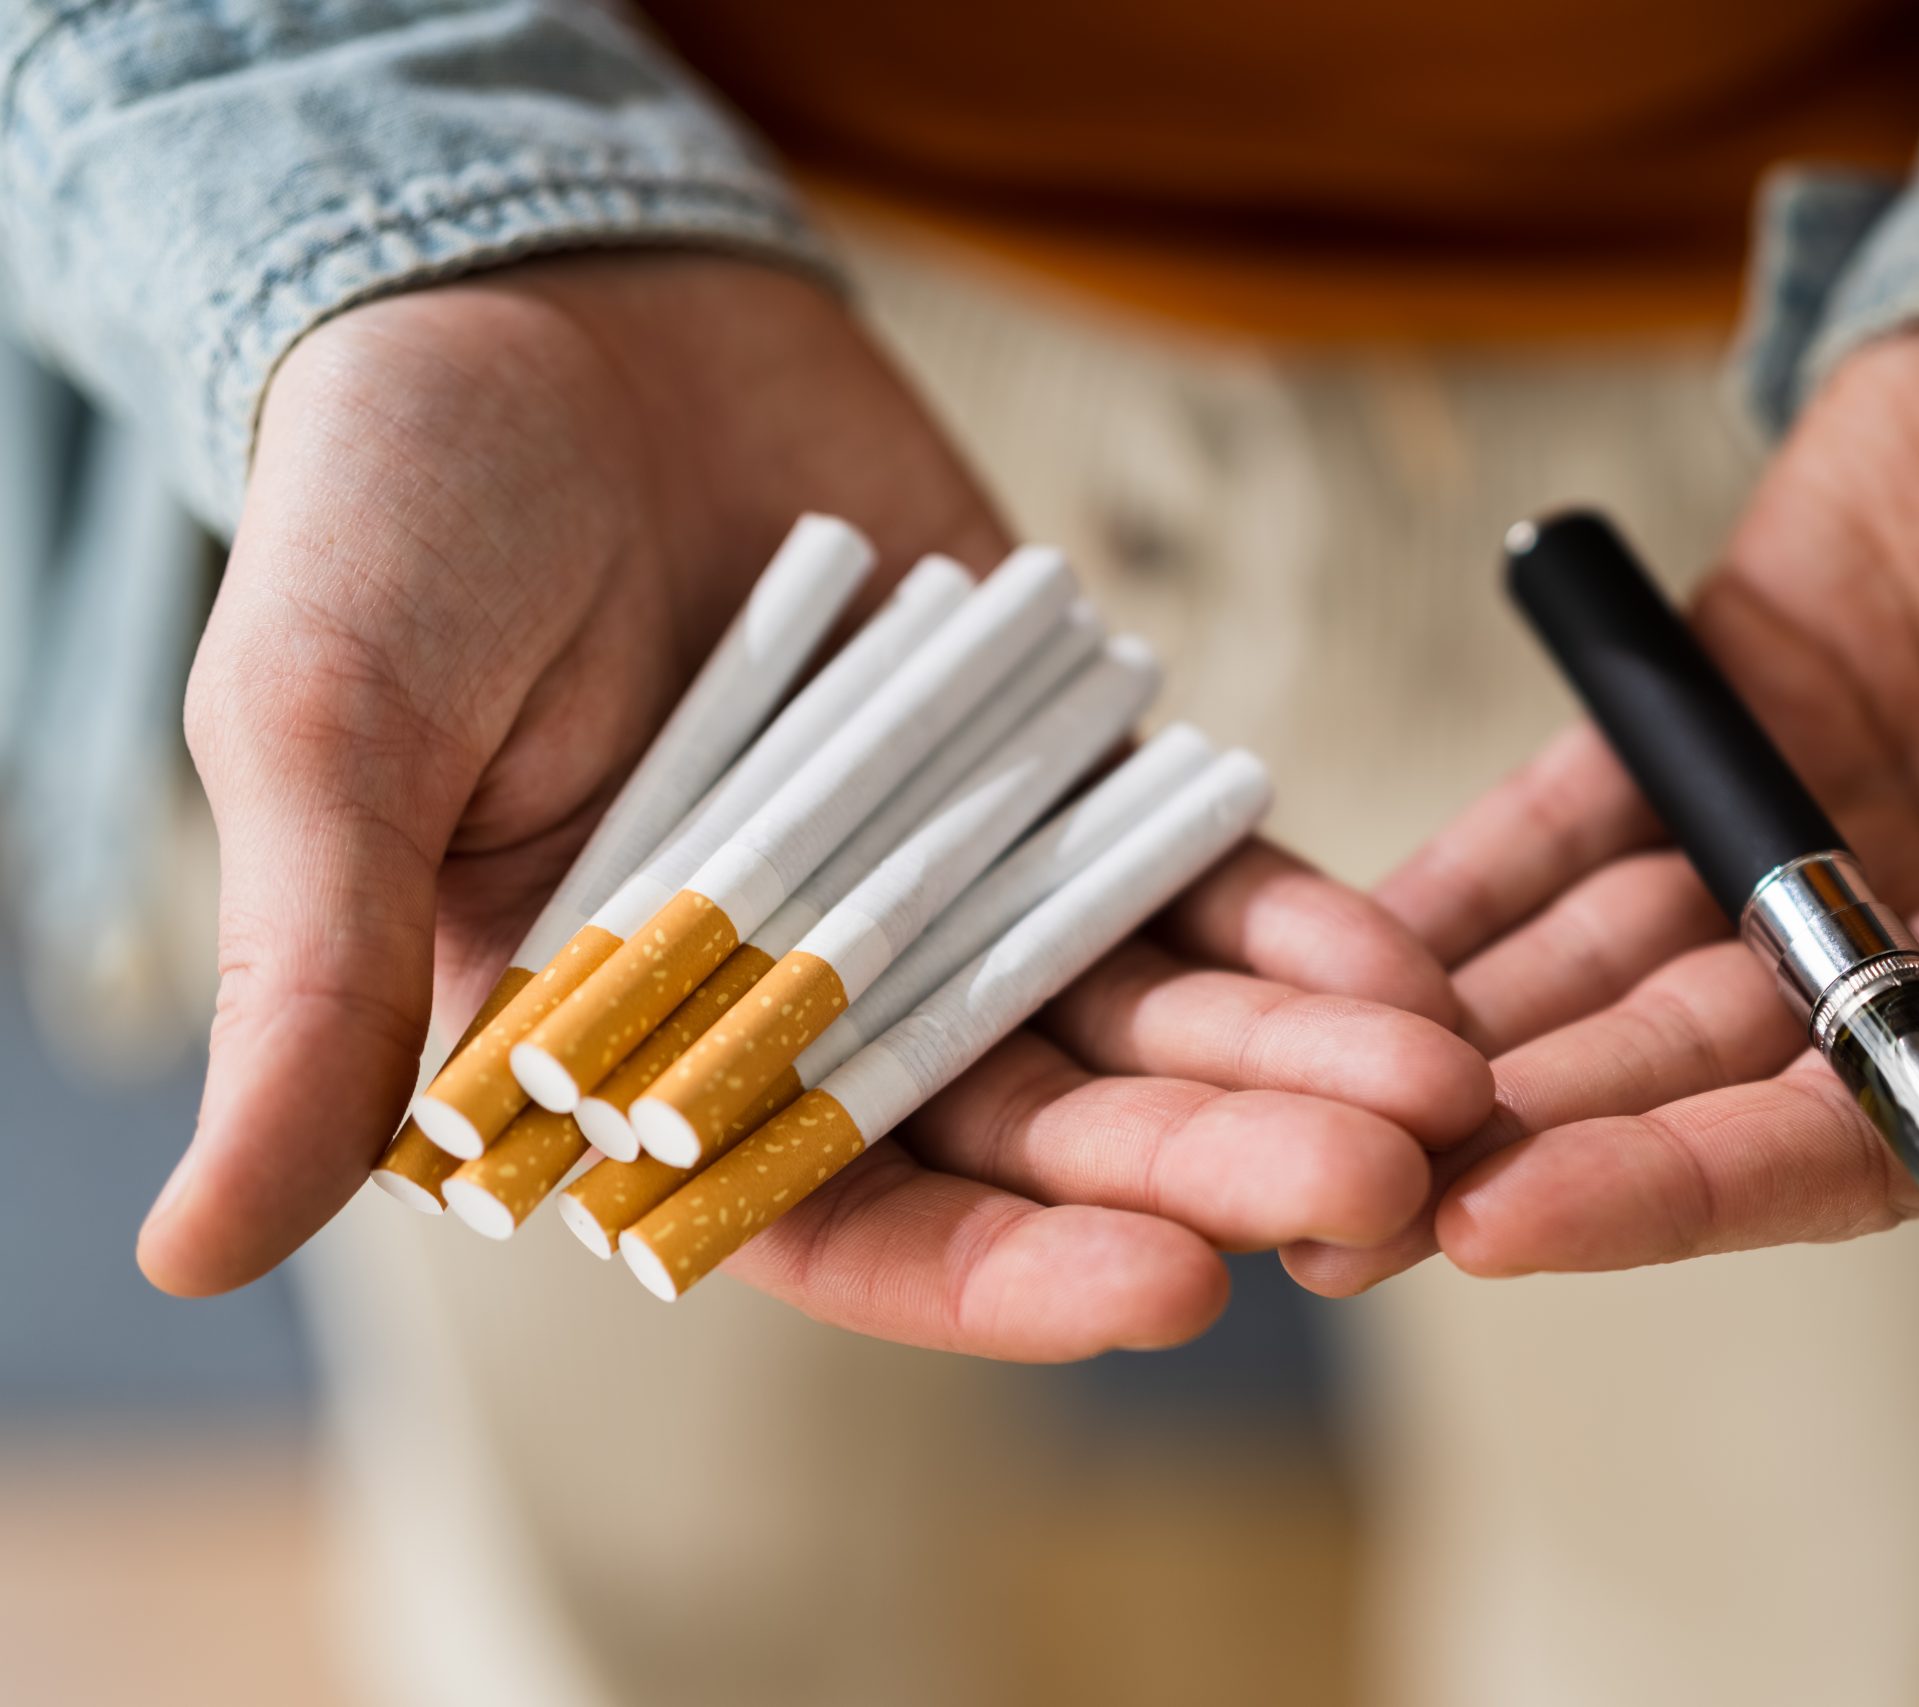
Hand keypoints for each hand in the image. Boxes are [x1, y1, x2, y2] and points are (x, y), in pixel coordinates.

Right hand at [144, 251, 1488, 1356]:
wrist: (552, 312)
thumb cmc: (396, 520)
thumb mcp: (322, 737)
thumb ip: (309, 983)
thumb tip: (195, 1244)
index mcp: (645, 1054)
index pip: (832, 1220)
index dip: (1001, 1270)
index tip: (1163, 1286)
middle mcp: (818, 1003)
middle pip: (1038, 1133)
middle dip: (1208, 1169)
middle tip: (1373, 1192)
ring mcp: (954, 889)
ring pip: (1142, 1021)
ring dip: (1292, 1065)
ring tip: (1441, 1090)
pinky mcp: (1050, 778)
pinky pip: (1185, 877)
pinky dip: (1288, 920)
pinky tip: (1404, 964)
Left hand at [1291, 279, 1918, 1294]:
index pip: (1842, 1139)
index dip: (1676, 1186)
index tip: (1513, 1222)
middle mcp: (1910, 941)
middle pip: (1684, 1075)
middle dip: (1518, 1133)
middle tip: (1341, 1192)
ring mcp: (1794, 832)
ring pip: (1602, 962)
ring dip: (1464, 1032)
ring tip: (1304, 1090)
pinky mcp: (1707, 716)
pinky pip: (1565, 818)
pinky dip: (1466, 880)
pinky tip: (1343, 939)